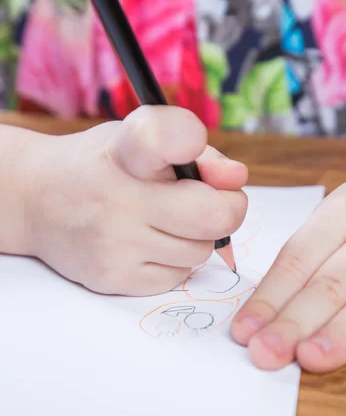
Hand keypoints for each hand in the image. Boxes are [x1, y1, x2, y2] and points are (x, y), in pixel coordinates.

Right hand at [25, 106, 247, 295]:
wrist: (37, 202)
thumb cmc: (104, 166)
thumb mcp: (140, 138)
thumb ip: (198, 153)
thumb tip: (237, 178)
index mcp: (126, 150)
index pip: (161, 137)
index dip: (186, 139)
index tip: (191, 144)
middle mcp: (118, 197)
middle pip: (213, 216)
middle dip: (228, 210)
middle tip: (211, 202)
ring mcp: (114, 243)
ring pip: (200, 252)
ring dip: (196, 238)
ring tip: (166, 222)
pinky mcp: (113, 278)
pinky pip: (178, 277)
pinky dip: (175, 262)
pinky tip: (149, 245)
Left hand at [231, 170, 345, 371]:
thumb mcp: (343, 214)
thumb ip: (313, 256)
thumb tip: (268, 312)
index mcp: (341, 212)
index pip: (297, 259)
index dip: (269, 298)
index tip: (243, 331)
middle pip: (329, 283)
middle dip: (293, 322)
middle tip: (263, 353)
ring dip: (336, 335)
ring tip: (308, 359)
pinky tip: (345, 351)